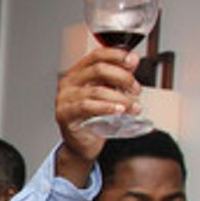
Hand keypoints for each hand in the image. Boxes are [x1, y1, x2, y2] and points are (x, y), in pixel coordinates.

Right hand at [55, 48, 140, 170]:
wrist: (82, 145)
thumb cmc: (93, 119)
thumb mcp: (108, 93)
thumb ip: (119, 76)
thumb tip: (133, 60)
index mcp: (77, 73)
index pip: (97, 55)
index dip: (116, 55)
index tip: (132, 61)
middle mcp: (68, 83)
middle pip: (98, 69)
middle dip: (123, 78)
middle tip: (135, 89)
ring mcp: (64, 98)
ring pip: (97, 90)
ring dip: (120, 98)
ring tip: (133, 106)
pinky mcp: (65, 114)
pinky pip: (87, 107)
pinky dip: (107, 108)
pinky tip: (119, 111)